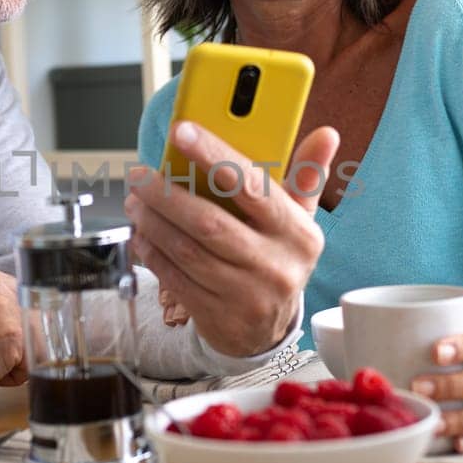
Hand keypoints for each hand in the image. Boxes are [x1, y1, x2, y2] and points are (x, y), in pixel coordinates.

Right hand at [0, 259, 26, 407]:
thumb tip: (29, 313)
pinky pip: (31, 361)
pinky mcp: (10, 332)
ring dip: (14, 359)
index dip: (8, 325)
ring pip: (34, 339)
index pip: (20, 297)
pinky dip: (12, 375)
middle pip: (32, 316)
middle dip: (15, 341)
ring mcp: (1, 304)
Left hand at [125, 119, 339, 358]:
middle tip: (140, 174)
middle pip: (210, 223)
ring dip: (153, 222)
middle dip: (167, 195)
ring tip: (136, 200)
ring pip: (187, 252)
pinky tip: (141, 234)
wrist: (267, 331)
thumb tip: (326, 135)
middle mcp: (275, 265)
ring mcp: (246, 294)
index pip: (254, 187)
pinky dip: (153, 253)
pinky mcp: (218, 316)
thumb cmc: (278, 257)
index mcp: (297, 233)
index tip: (182, 131)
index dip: (215, 155)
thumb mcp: (298, 220)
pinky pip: (176, 279)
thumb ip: (306, 175)